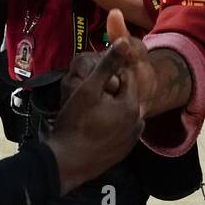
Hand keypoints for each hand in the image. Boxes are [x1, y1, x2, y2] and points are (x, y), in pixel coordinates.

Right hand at [47, 12, 143, 192]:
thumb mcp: (89, 89)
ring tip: (89, 109)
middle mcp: (138, 123)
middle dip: (112, 90)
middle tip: (89, 92)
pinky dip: (111, 124)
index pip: (128, 77)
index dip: (111, 71)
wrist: (66, 164)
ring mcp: (131, 140)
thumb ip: (108, 64)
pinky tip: (93, 125)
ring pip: (123, 114)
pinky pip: (120, 130)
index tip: (94, 73)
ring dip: (111, 107)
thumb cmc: (75, 123)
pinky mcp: (122, 153)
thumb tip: (125, 41)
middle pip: (126, 96)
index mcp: (132, 105)